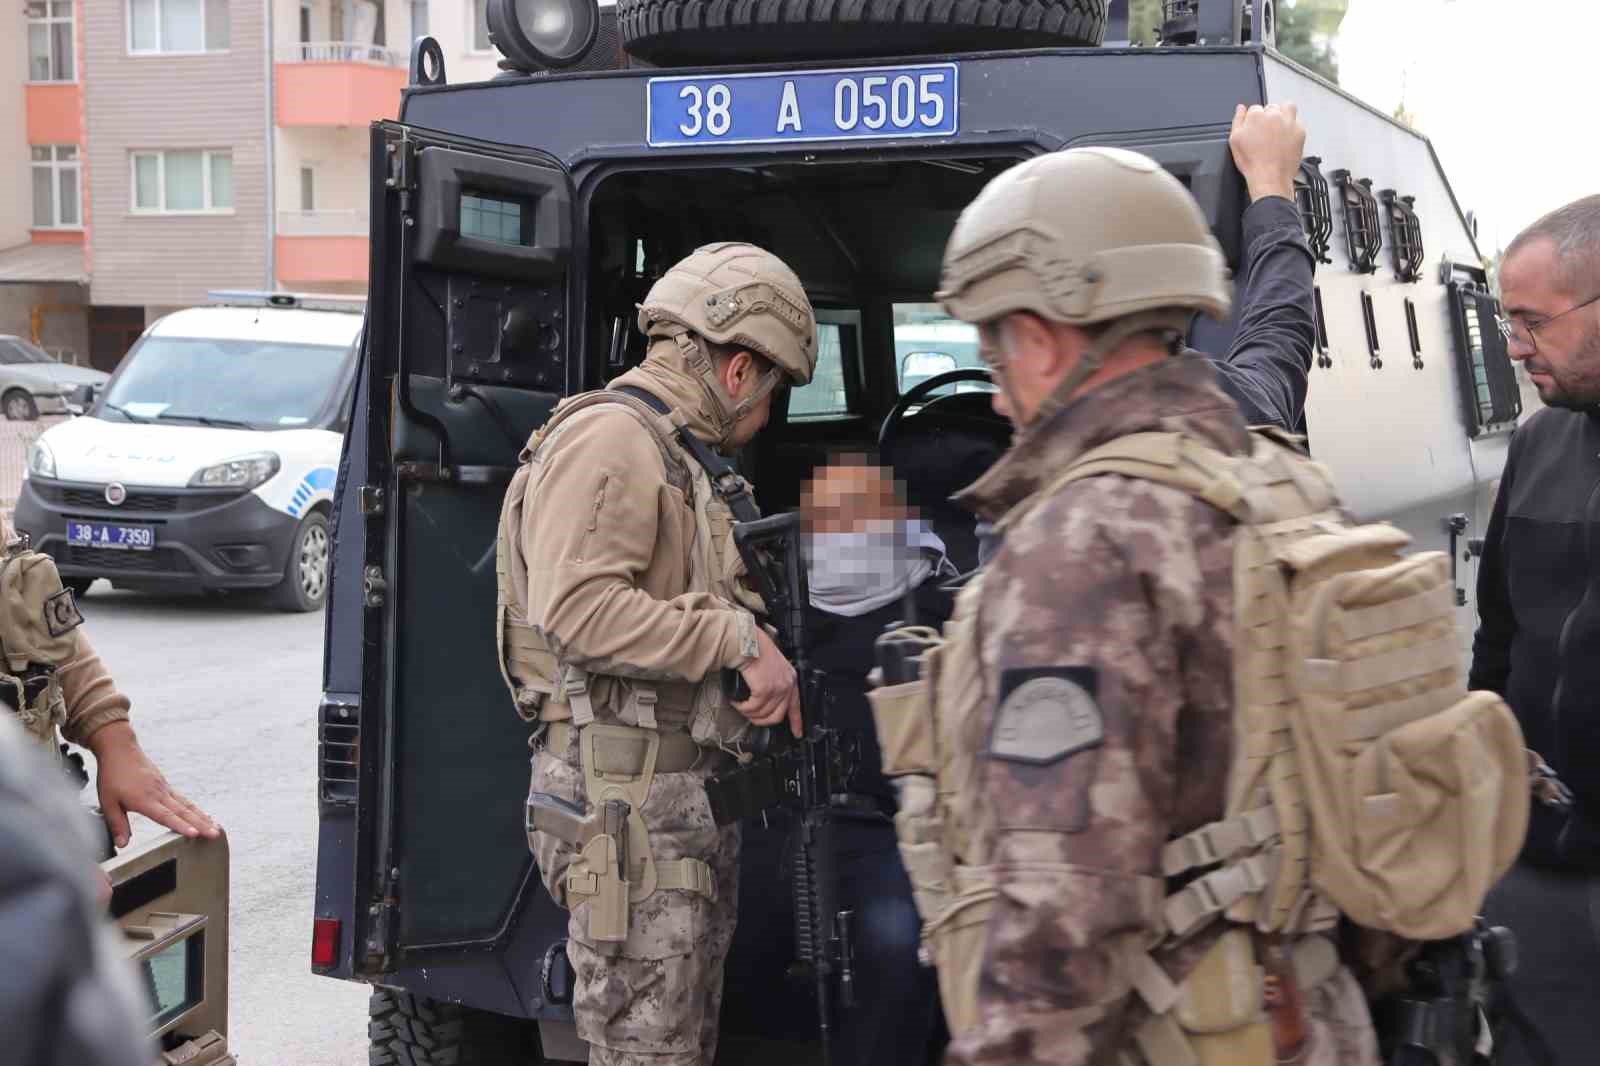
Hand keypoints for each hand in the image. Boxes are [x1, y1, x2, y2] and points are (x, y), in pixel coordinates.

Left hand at [88, 722, 219, 847]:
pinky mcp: (165, 785)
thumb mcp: (107, 802)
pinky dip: (195, 809)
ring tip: (215, 828)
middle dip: (201, 825)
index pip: (165, 816)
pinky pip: (183, 799)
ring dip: (202, 818)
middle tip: (215, 834)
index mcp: (144, 800)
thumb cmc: (112, 775)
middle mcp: (159, 794)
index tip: (194, 834)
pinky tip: (203, 815)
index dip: (180, 826)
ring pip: (187, 805)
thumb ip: (117, 824)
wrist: (120, 749)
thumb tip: (122, 845)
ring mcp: (165, 788)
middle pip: (184, 812)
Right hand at [734, 627, 801, 738]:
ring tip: (740, 705)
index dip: (796, 722)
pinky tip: (737, 702)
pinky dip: (742, 708)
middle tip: (750, 717)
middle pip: (777, 716)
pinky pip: (752, 709)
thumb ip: (773, 681)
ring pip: (763, 714)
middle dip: (761, 720)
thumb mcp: (771, 666)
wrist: (746, 641)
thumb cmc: (754, 648)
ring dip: (748, 713)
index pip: (796, 705)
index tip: (797, 733)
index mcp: (790, 678)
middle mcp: (787, 684)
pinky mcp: (764, 690)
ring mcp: (777, 688)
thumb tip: (763, 699)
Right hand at [1229, 102, 1306, 203]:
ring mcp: (1289, 122)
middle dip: (1268, 116)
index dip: (1253, 119)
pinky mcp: (1300, 131)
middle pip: (1271, 107)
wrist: (1270, 179)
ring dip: (1283, 113)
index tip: (1254, 129)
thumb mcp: (1235, 141)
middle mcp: (1274, 116)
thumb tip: (1241, 109)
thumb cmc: (1253, 163)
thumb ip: (1238, 121)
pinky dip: (1292, 127)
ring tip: (1278, 127)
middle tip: (1266, 131)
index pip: (1255, 109)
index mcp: (1256, 116)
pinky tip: (1285, 138)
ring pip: (1288, 107)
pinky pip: (1297, 122)